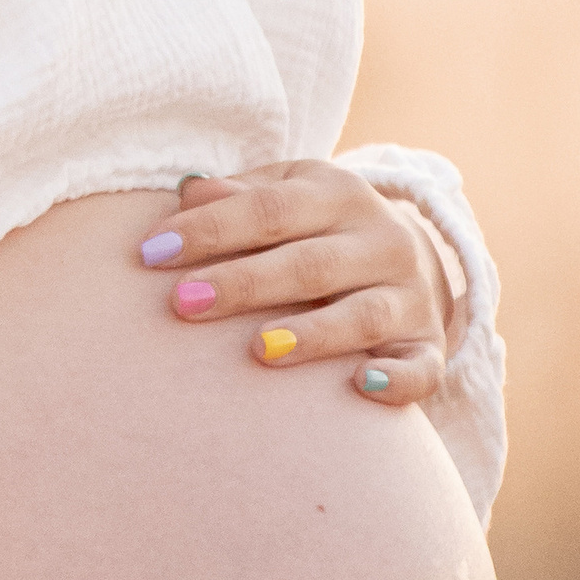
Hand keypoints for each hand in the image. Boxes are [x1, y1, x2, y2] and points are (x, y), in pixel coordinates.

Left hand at [138, 162, 459, 406]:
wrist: (408, 256)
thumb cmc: (316, 228)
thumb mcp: (285, 195)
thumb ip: (239, 197)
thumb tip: (188, 193)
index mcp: (340, 194)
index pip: (270, 209)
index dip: (211, 230)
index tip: (151, 253)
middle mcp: (382, 240)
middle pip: (309, 263)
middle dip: (244, 283)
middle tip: (183, 304)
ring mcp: (410, 295)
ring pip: (362, 314)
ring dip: (312, 334)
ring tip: (258, 351)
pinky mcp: (428, 344)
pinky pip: (421, 366)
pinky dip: (397, 379)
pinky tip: (360, 386)